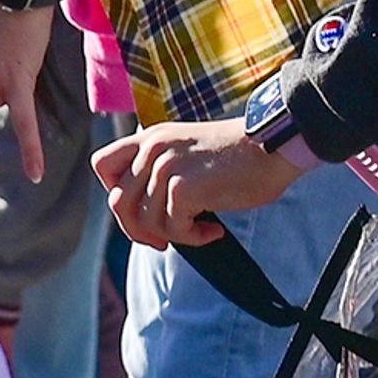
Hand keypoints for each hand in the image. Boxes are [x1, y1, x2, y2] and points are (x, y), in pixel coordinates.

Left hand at [97, 118, 304, 249]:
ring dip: (174, 235)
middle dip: (139, 230)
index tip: (141, 206)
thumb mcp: (186, 151)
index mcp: (149, 138)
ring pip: (145, 222)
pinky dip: (192, 238)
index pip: (101, 164)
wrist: (276, 145)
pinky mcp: (182, 188)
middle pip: (119, 204)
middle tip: (165, 239)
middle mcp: (152, 149)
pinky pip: (172, 229)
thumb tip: (138, 214)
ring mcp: (165, 168)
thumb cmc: (240, 156)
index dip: (114, 192)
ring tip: (200, 229)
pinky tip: (212, 230)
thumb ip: (158, 170)